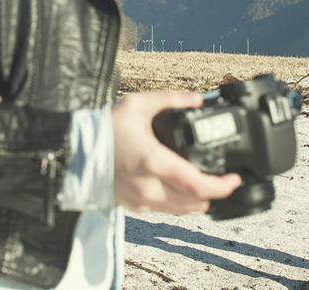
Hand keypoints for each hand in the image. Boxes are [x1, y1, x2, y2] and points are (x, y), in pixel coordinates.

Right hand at [112, 90, 241, 213]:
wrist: (73, 150)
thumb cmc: (104, 127)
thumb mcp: (137, 104)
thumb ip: (170, 99)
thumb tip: (198, 98)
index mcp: (153, 161)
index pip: (197, 184)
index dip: (222, 186)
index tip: (235, 179)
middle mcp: (149, 186)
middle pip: (196, 201)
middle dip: (215, 192)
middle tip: (225, 179)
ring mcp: (141, 199)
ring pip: (183, 210)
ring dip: (200, 200)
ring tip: (209, 184)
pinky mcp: (134, 205)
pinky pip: (166, 210)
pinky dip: (181, 203)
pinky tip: (184, 190)